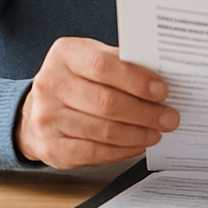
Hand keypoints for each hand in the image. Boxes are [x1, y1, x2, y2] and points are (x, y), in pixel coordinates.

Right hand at [15, 37, 178, 168]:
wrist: (38, 110)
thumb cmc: (77, 80)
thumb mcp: (92, 58)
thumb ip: (121, 64)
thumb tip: (161, 79)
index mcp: (65, 54)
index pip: (104, 66)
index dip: (137, 81)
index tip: (162, 91)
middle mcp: (51, 84)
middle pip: (107, 102)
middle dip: (146, 113)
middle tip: (169, 118)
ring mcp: (47, 118)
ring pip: (104, 131)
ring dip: (139, 133)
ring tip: (157, 132)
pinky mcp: (51, 147)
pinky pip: (95, 153)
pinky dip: (123, 150)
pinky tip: (138, 144)